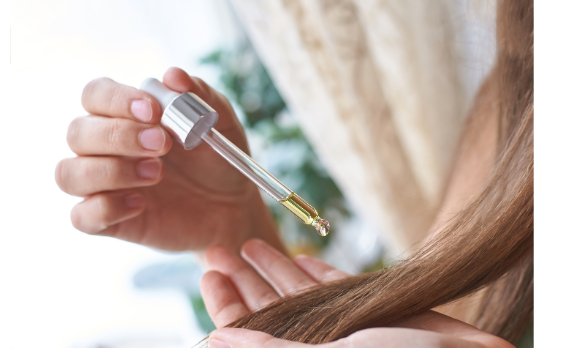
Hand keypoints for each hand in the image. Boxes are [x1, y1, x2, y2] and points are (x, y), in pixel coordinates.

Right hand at [55, 67, 282, 251]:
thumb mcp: (220, 122)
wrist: (232, 206)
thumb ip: (198, 96)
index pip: (94, 94)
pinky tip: (141, 203)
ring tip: (156, 173)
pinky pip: (80, 217)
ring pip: (69, 173)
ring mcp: (101, 185)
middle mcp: (103, 147)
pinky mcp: (107, 220)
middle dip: (118, 136)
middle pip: (77, 132)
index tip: (153, 111)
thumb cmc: (216, 159)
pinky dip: (106, 209)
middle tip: (163, 144)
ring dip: (110, 171)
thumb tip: (172, 76)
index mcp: (123, 115)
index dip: (116, 99)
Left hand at [200, 239, 512, 347]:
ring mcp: (347, 327)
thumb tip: (217, 339)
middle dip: (243, 282)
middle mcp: (321, 345)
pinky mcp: (374, 310)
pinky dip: (319, 271)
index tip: (207, 276)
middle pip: (270, 312)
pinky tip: (300, 254)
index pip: (250, 336)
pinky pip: (339, 289)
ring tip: (247, 243)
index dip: (227, 308)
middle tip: (214, 250)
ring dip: (274, 269)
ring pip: (300, 296)